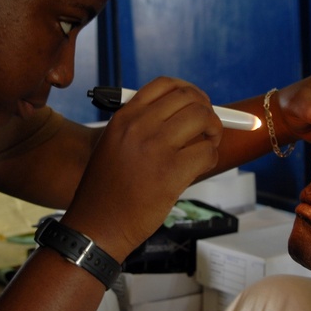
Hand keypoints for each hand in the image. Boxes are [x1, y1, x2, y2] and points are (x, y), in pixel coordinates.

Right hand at [61, 77, 222, 260]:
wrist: (96, 225)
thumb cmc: (107, 191)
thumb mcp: (113, 145)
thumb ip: (141, 127)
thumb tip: (182, 117)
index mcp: (124, 117)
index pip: (165, 84)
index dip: (189, 91)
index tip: (197, 104)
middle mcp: (139, 126)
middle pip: (189, 98)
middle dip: (207, 111)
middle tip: (208, 128)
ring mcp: (155, 148)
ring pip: (203, 119)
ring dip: (213, 131)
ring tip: (207, 146)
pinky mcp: (170, 172)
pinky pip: (207, 152)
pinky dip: (211, 157)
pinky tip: (200, 167)